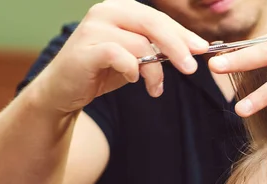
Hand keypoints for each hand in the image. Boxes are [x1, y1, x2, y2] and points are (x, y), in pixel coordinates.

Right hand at [32, 0, 208, 113]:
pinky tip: (133, 80)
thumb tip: (192, 51)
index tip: (203, 49)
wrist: (64, 90)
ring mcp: (94, 28)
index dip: (182, 34)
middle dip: (177, 47)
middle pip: (152, 24)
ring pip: (140, 44)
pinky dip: (132, 70)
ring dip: (154, 71)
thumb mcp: (134, 56)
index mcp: (120, 9)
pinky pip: (120, 56)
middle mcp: (106, 12)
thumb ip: (156, 49)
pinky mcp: (86, 49)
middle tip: (192, 68)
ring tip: (156, 89)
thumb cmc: (102, 71)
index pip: (158, 18)